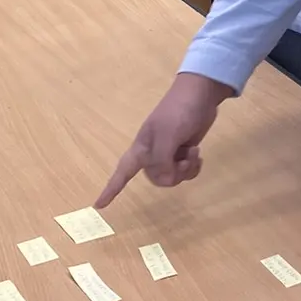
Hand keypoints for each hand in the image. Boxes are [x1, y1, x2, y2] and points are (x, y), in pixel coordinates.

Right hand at [95, 73, 229, 207]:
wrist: (201, 95)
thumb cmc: (179, 112)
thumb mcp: (168, 135)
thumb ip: (162, 160)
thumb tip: (164, 180)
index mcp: (141, 149)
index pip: (121, 172)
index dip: (110, 189)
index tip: (99, 206)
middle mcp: (152, 153)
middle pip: (156, 178)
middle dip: (173, 174)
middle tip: (184, 158)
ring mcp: (168, 152)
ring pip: (173, 176)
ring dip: (186, 169)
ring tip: (193, 152)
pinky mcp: (183, 151)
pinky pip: (185, 171)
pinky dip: (193, 166)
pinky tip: (198, 154)